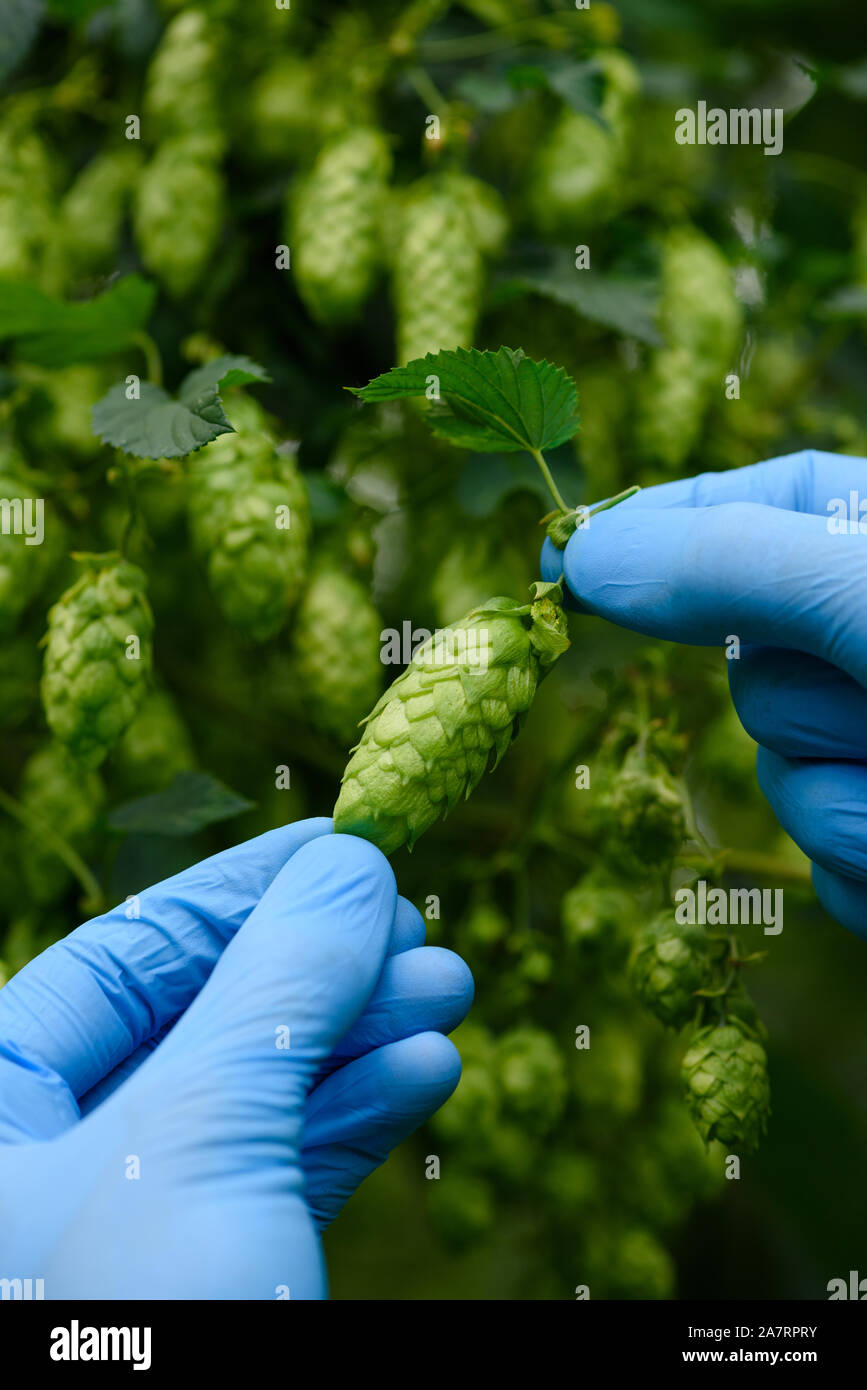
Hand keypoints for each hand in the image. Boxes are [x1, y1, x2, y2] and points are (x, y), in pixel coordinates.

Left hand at [0, 820, 471, 1297]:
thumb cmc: (135, 1322)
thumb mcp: (197, 1130)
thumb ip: (276, 986)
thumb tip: (351, 864)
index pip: (121, 957)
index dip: (239, 891)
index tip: (339, 843)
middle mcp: (51, 1159)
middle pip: (203, 1019)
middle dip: (322, 970)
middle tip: (415, 927)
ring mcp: (136, 1219)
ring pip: (257, 1093)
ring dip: (363, 1038)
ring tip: (449, 989)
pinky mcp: (213, 1269)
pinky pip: (285, 1167)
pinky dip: (359, 1117)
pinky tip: (427, 1068)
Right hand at [541, 449, 866, 938]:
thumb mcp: (862, 594)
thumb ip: (728, 563)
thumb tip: (583, 555)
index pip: (753, 502)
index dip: (657, 525)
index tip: (561, 562)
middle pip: (750, 663)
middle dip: (797, 705)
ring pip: (782, 780)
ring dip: (838, 801)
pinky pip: (825, 869)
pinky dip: (859, 868)